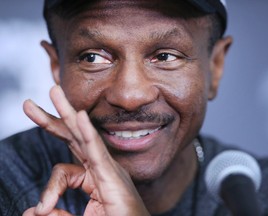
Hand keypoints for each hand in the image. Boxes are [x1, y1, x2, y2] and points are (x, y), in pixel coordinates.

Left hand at [22, 85, 149, 215]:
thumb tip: (32, 211)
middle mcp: (101, 167)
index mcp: (93, 177)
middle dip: (53, 118)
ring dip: (66, 113)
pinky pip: (97, 150)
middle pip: (73, 138)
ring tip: (54, 91)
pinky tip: (78, 116)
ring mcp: (108, 169)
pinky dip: (87, 132)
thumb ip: (57, 214)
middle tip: (30, 104)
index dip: (50, 189)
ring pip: (83, 136)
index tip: (42, 210)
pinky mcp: (113, 176)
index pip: (64, 169)